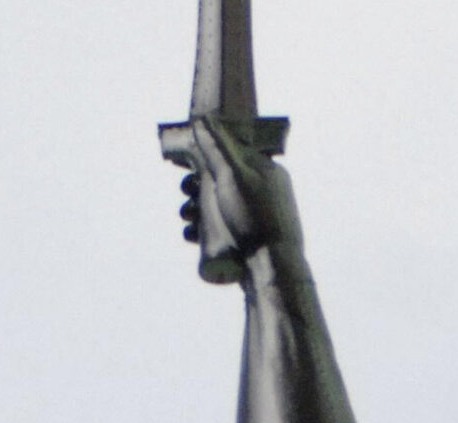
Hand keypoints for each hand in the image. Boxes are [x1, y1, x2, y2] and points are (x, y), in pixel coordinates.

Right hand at [179, 116, 302, 283]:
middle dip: (195, 188)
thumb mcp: (233, 176)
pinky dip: (201, 230)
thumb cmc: (255, 217)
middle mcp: (261, 192)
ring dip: (193, 209)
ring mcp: (252, 218)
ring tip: (187, 217)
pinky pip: (218, 230)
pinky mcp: (244, 241)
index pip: (229, 156)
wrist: (270, 268)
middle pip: (218, 182)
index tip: (189, 169)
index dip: (204, 161)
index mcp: (265, 171)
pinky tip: (192, 234)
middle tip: (186, 194)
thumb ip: (216, 147)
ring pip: (215, 207)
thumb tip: (202, 118)